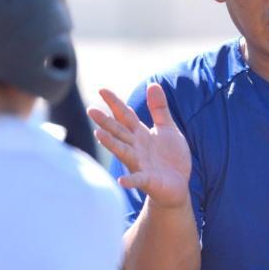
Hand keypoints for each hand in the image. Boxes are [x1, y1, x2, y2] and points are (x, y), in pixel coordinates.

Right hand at [88, 84, 191, 207]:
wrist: (177, 186)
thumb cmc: (170, 158)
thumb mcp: (167, 129)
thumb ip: (159, 108)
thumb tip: (153, 83)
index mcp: (140, 134)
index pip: (125, 115)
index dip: (115, 103)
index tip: (102, 90)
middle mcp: (136, 147)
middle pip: (119, 131)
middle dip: (106, 121)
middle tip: (90, 109)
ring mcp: (140, 163)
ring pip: (123, 151)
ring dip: (111, 143)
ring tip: (98, 134)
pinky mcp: (148, 180)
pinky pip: (137, 179)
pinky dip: (130, 180)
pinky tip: (122, 181)